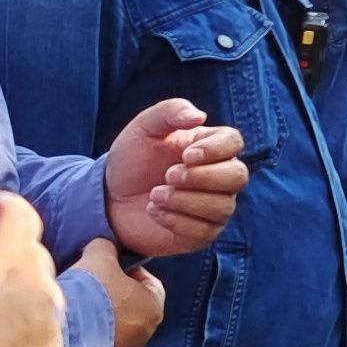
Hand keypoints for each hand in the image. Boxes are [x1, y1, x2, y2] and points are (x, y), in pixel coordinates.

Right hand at [0, 194, 66, 346]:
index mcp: (12, 261)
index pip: (23, 217)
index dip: (9, 205)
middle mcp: (42, 288)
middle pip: (34, 254)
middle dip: (11, 250)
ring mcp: (51, 325)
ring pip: (43, 290)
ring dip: (22, 286)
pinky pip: (45, 324)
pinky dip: (28, 319)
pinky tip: (0, 332)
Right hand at [76, 234, 163, 346]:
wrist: (69, 336)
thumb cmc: (93, 292)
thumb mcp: (100, 255)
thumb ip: (107, 247)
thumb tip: (105, 248)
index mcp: (154, 306)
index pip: (148, 280)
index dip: (128, 268)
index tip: (108, 265)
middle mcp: (147, 332)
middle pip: (132, 303)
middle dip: (113, 291)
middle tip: (91, 282)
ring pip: (116, 323)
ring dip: (100, 313)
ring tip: (79, 302)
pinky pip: (101, 339)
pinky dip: (90, 330)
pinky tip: (74, 321)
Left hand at [106, 96, 247, 256]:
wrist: (109, 199)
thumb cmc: (131, 160)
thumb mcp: (143, 128)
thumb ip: (170, 112)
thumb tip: (200, 116)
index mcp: (210, 146)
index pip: (234, 143)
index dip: (216, 149)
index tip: (186, 155)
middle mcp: (219, 177)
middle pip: (237, 176)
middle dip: (203, 177)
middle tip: (168, 175)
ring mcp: (212, 207)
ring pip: (222, 206)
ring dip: (185, 200)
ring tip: (154, 195)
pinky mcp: (201, 234)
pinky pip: (204, 231)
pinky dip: (176, 220)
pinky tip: (153, 211)